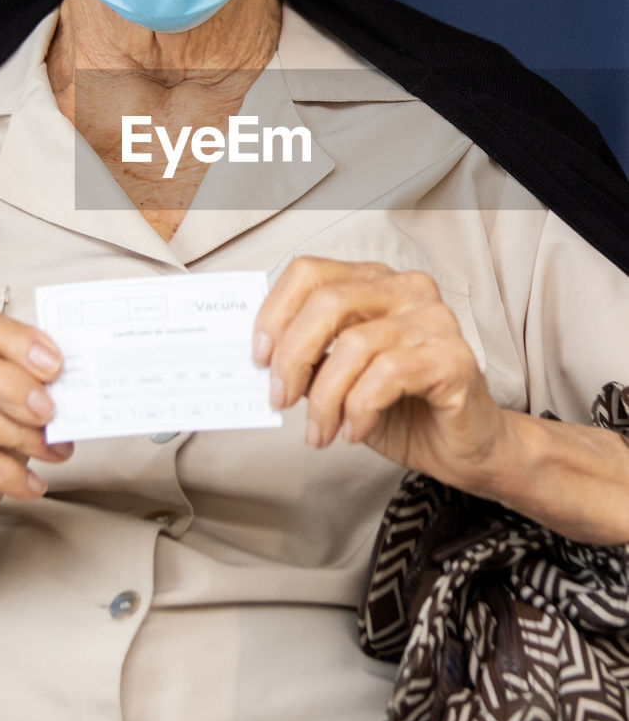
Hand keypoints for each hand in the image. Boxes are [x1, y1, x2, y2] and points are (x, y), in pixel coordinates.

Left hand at [252, 258, 508, 491]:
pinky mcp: (453, 357)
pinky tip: (354, 431)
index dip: (275, 312)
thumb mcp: (339, 377)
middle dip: (292, 356)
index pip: (311, 272)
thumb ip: (309, 356)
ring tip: (320, 432)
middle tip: (280, 399)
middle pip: (328, 302)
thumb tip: (262, 357)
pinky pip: (387, 375)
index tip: (258, 356)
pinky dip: (359, 409)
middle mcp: (406, 289)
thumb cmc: (401, 409)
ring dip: (324, 399)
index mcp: (374, 282)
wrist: (462, 448)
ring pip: (354, 345)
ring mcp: (434, 320)